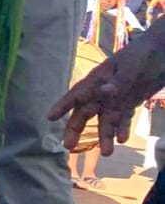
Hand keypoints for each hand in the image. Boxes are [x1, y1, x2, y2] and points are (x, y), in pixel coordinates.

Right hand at [48, 28, 164, 154]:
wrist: (164, 51)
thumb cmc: (144, 53)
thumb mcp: (131, 66)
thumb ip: (119, 81)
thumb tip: (104, 92)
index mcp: (99, 79)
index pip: (77, 94)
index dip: (63, 106)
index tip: (50, 118)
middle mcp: (104, 90)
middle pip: (86, 112)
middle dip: (76, 128)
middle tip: (69, 146)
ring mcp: (118, 97)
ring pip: (106, 120)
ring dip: (105, 135)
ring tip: (107, 153)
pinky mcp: (132, 101)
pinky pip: (124, 118)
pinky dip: (123, 129)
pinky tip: (123, 140)